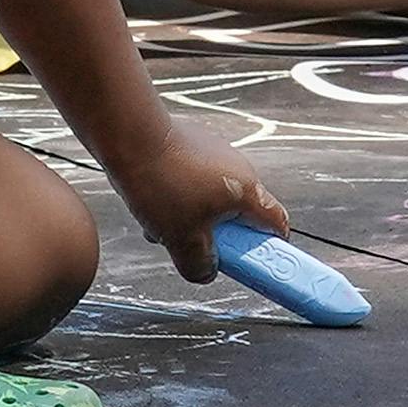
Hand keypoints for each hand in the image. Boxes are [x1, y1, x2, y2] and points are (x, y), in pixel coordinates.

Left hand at [108, 120, 292, 282]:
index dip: (270, 248)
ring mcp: (214, 152)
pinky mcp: (190, 144)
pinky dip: (177, 197)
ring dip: (191, 218)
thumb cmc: (161, 182)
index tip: (252, 263)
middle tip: (194, 246)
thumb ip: (200, 266)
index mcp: (247, 189)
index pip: (278, 224)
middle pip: (240, 214)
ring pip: (210, 199)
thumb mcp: (181, 240)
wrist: (129, 134)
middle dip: (217, 237)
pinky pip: (192, 181)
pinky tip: (151, 202)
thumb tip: (206, 272)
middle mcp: (238, 167)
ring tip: (161, 222)